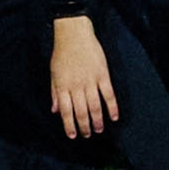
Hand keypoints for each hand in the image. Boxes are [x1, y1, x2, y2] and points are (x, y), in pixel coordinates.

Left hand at [47, 14, 116, 140]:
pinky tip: (114, 117)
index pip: (66, 112)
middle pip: (81, 112)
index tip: (73, 136)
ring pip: (95, 106)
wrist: (74, 34)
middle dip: (84, 126)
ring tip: (99, 129)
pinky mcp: (102, 74)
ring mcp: (90, 80)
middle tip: (88, 135)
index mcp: (62, 86)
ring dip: (97, 120)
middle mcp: (76, 86)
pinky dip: (112, 107)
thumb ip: (54, 92)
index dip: (69, 125)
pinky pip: (109, 94)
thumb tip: (54, 110)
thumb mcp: (53, 72)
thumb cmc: (62, 53)